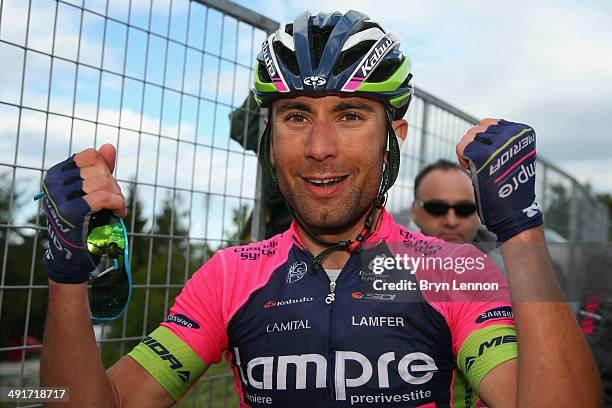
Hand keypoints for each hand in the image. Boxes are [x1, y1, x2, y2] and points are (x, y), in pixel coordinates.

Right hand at [41, 144, 125, 282]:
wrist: (73, 256)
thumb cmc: (83, 222)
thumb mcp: (91, 192)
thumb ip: (100, 169)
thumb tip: (109, 146)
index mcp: (56, 175)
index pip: (90, 156)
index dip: (106, 169)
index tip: (107, 186)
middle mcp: (54, 184)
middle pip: (99, 169)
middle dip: (114, 185)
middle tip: (115, 201)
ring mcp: (60, 198)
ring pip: (104, 183)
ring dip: (118, 196)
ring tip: (117, 208)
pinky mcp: (72, 212)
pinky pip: (105, 197)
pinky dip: (118, 204)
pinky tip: (120, 213)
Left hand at [456, 119, 542, 241]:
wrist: (513, 210)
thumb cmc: (511, 185)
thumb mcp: (513, 155)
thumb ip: (503, 138)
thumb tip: (482, 124)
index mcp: (523, 132)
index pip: (490, 124)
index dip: (484, 140)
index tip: (491, 157)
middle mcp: (513, 134)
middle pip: (477, 128)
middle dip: (473, 145)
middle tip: (480, 164)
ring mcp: (498, 143)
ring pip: (469, 136)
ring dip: (467, 152)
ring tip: (477, 167)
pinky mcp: (483, 155)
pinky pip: (462, 147)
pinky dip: (462, 158)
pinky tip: (471, 169)